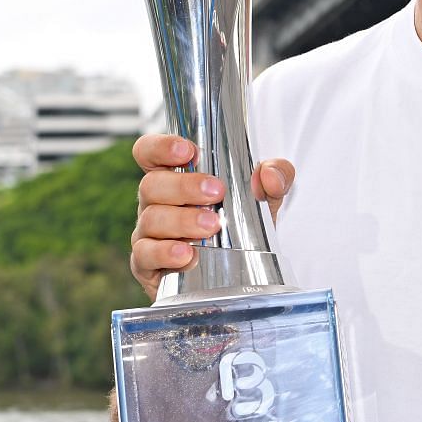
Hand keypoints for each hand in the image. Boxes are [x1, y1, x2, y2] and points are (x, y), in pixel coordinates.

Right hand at [129, 135, 294, 297]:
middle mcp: (155, 202)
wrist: (240, 274)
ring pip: (151, 219)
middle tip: (216, 193)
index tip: (189, 151)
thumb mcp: (265, 198)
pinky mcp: (148, 265)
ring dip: (181, 221)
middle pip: (151, 184)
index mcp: (174, 176)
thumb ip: (276, 176)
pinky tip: (188, 255)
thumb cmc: (241, 226)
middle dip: (184, 186)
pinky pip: (145, 255)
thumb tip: (269, 174)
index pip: (149, 152)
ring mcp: (148, 233)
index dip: (161, 147)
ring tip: (211, 227)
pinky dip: (166, 253)